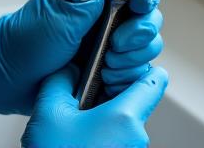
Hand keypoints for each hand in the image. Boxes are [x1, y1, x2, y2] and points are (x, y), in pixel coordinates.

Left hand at [0, 0, 163, 114]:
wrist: (7, 79)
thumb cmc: (25, 42)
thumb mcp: (58, 12)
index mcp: (98, 0)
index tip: (138, 6)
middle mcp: (108, 22)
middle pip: (149, 21)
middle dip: (139, 34)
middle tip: (116, 44)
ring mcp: (109, 48)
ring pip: (146, 50)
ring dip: (131, 59)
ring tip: (106, 64)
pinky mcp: (108, 72)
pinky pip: (134, 75)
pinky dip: (126, 78)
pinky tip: (106, 78)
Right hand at [21, 65, 167, 147]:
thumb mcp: (48, 113)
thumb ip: (61, 80)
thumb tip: (69, 69)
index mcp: (125, 119)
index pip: (155, 80)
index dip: (144, 67)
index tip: (130, 64)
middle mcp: (136, 139)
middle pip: (137, 101)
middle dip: (114, 93)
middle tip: (88, 94)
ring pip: (127, 123)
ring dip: (108, 116)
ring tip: (79, 120)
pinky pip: (121, 141)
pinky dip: (106, 134)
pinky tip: (81, 137)